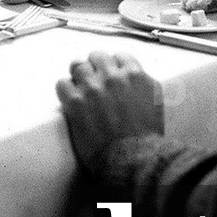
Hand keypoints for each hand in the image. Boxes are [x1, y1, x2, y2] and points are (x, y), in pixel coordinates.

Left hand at [56, 52, 163, 174]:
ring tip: (80, 90)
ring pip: (77, 66)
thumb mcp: (155, 101)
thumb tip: (132, 76)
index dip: (113, 66)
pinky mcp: (76, 102)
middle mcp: (113, 77)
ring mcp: (93, 87)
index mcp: (135, 75)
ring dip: (78, 77)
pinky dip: (65, 91)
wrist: (133, 160)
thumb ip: (142, 82)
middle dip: (94, 68)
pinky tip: (70, 101)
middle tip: (93, 81)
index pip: (118, 56)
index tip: (109, 74)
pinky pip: (62, 84)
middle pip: (96, 57)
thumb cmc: (145, 137)